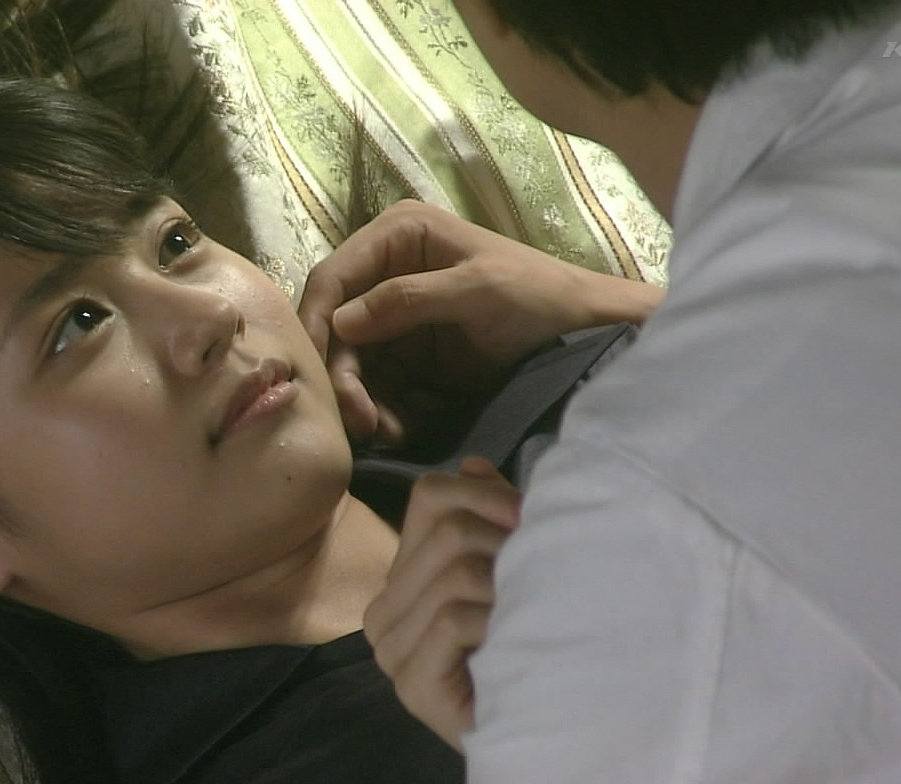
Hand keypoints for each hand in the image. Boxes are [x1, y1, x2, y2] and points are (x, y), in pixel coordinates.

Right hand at [299, 200, 662, 445]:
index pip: (333, 276)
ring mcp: (396, 317)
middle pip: (335, 326)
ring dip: (360, 400)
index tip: (312, 371)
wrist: (587, 334)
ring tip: (384, 431)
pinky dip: (381, 410)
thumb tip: (341, 322)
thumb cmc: (540, 296)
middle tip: (359, 419)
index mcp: (399, 235)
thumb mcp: (478, 290)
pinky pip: (378, 386)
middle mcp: (387, 271)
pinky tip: (398, 429)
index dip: (314, 322)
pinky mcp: (411, 356)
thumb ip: (409, 300)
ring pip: (352, 362)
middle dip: (342, 375)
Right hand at [364, 457, 519, 751]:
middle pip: (447, 532)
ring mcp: (390, 651)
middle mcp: (382, 611)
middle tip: (548, 569)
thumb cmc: (525, 648)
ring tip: (533, 609)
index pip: (430, 496)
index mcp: (399, 578)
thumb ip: (488, 519)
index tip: (532, 517)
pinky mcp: (411, 684)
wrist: (539, 733)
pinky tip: (514, 641)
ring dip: (508, 586)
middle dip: (506, 543)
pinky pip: (454, 619)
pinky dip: (495, 622)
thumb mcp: (507, 571)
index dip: (486, 494)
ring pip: (453, 573)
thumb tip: (473, 463)